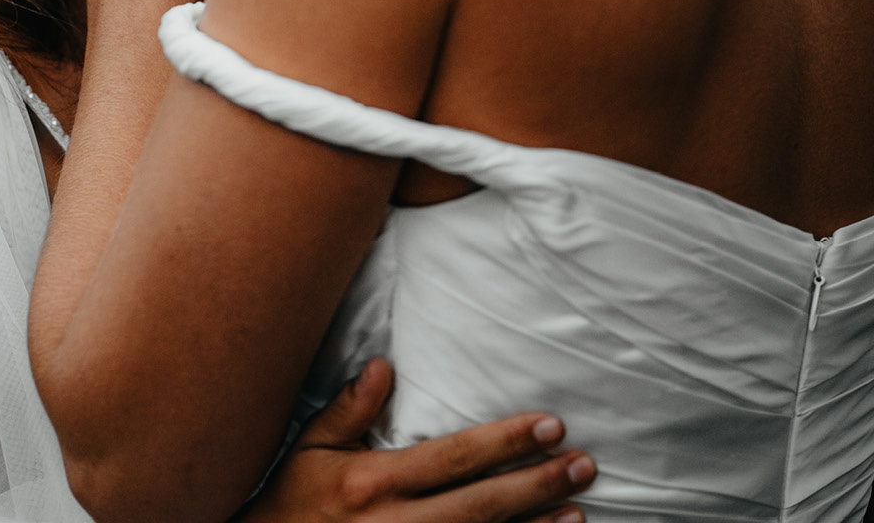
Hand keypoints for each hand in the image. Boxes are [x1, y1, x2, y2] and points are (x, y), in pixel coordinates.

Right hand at [244, 361, 593, 522]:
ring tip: (578, 512)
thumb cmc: (291, 503)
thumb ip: (348, 409)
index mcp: (372, 482)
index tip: (548, 425)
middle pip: (480, 505)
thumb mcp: (309, 450)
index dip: (504, 442)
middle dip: (535, 484)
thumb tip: (385, 366)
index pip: (452, 457)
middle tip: (583, 464)